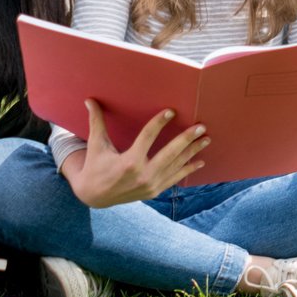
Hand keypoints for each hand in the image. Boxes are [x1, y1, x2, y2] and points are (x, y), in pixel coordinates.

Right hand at [64, 99, 208, 207]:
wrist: (94, 196)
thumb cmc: (96, 166)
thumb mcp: (96, 145)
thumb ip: (96, 122)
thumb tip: (89, 100)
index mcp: (128, 162)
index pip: (147, 137)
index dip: (159, 123)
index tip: (171, 112)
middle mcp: (142, 175)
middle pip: (170, 154)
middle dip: (187, 139)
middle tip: (201, 127)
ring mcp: (151, 185)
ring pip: (176, 166)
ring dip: (192, 152)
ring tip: (206, 139)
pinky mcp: (154, 191)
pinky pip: (175, 179)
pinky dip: (188, 170)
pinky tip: (200, 161)